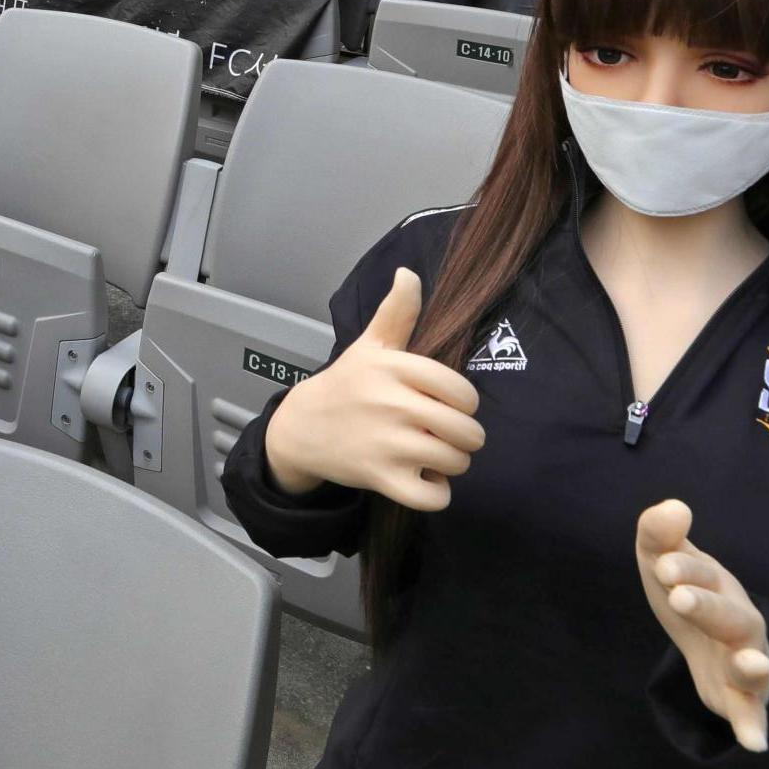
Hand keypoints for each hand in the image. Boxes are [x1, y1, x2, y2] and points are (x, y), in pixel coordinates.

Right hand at [261, 267, 483, 510]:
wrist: (301, 428)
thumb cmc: (346, 385)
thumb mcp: (370, 346)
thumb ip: (397, 312)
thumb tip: (409, 273)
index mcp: (394, 368)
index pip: (463, 392)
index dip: (463, 403)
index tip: (446, 404)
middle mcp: (392, 404)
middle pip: (467, 431)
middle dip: (462, 436)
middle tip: (441, 434)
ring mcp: (387, 443)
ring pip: (455, 462)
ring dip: (450, 463)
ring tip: (432, 454)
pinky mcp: (380, 478)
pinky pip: (433, 496)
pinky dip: (436, 492)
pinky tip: (424, 479)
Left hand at [636, 500, 768, 752]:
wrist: (705, 639)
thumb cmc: (684, 591)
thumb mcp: (661, 562)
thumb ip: (659, 534)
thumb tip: (674, 506)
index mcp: (717, 585)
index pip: (702, 573)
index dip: (685, 567)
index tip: (663, 565)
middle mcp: (738, 621)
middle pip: (731, 615)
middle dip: (708, 606)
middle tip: (679, 598)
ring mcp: (744, 660)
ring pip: (753, 662)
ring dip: (752, 664)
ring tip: (755, 665)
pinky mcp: (741, 698)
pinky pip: (752, 714)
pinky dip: (754, 726)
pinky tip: (756, 744)